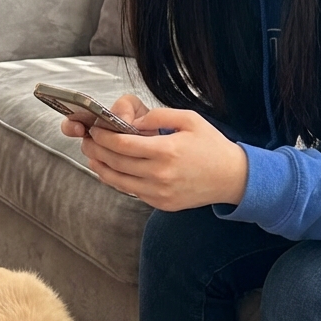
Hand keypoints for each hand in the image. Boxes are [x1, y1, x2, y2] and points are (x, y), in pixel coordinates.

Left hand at [62, 95, 247, 210]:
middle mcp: (160, 174)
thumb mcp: (190, 119)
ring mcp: (159, 192)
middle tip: (88, 140)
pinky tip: (112, 170)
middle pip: (115, 162)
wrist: (232, 178)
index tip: (95, 129)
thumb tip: (133, 122)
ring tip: (93, 156)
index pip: (122, 144)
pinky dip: (117, 180)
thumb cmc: (212, 146)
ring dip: (101, 168)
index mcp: (166, 150)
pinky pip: (132, 191)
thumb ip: (158, 116)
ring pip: (118, 181)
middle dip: (96, 149)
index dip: (103, 136)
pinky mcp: (161, 204)